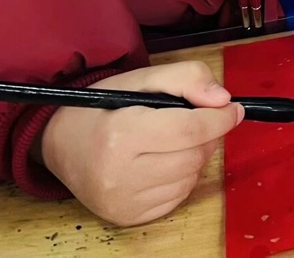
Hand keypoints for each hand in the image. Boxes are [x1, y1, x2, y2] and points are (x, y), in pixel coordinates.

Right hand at [39, 62, 243, 226]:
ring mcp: (122, 200)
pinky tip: (162, 162)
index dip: (219, 118)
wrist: (59, 143)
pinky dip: (181, 177)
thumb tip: (223, 99)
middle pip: (194, 156)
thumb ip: (186, 78)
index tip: (234, 109)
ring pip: (190, 177)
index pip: (189, 130)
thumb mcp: (141, 79)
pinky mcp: (126, 216)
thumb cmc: (103, 108)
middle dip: (207, 135)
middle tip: (196, 122)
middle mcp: (119, 174)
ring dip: (195, 156)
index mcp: (121, 134)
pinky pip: (177, 196)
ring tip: (173, 141)